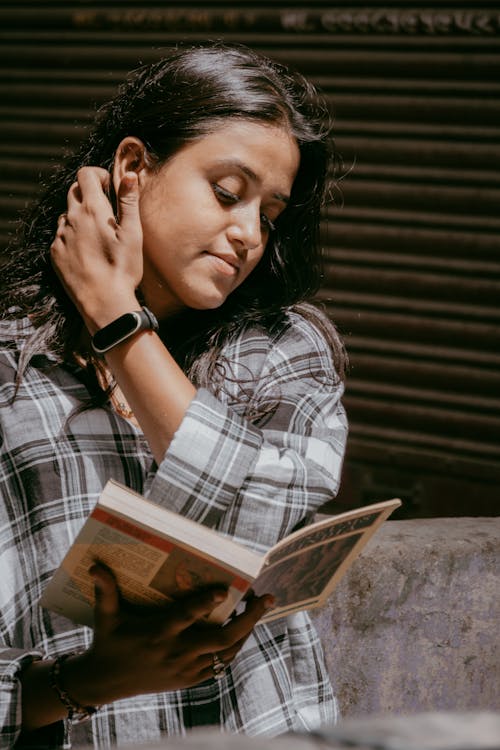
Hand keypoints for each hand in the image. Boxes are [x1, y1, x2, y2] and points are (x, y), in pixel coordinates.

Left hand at [50, 166, 142, 332]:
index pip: (86, 175)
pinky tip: (88, 252)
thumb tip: (128, 175)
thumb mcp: (132, 234)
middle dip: (89, 193)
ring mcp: (61, 236)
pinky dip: (73, 236)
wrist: (104, 303)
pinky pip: (62, 235)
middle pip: (74, 191)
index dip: (98, 175)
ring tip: (98, 235)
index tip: (108, 186)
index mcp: (93, 210)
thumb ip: (129, 202)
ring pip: (67, 214)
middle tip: (106, 210)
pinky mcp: (56, 253)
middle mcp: (72, 219)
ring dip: (80, 216)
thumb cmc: (122, 269)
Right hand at [63, 564, 272, 704]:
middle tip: (265, 597)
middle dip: (248, 619)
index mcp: (159, 633)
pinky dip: (235, 649)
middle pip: (221, 638)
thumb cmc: (109, 641)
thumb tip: (95, 565)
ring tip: (258, 608)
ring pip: (226, 653)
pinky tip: (243, 630)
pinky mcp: (190, 680)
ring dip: (246, 630)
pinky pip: (221, 665)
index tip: (226, 588)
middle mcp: (176, 653)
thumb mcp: (106, 616)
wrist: (108, 682)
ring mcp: (186, 669)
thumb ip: (106, 591)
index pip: (187, 617)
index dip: (206, 603)